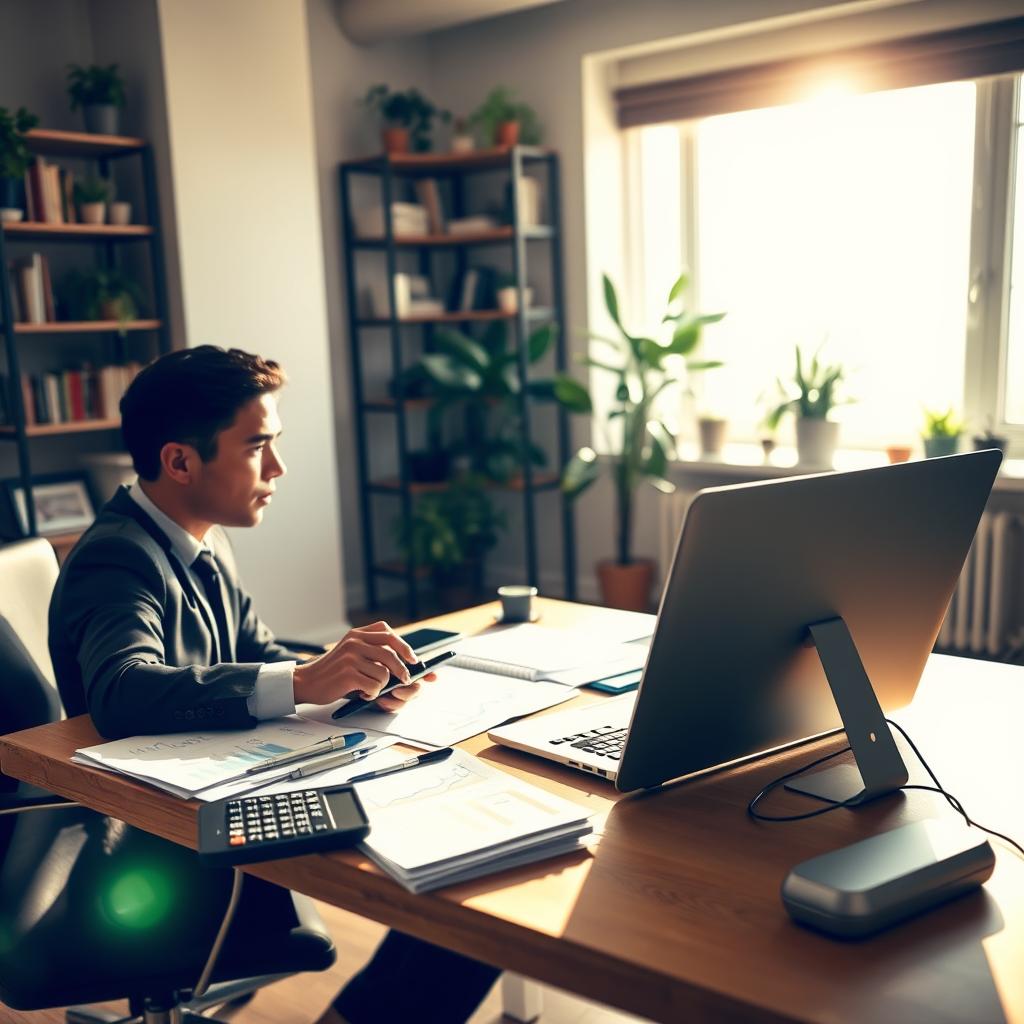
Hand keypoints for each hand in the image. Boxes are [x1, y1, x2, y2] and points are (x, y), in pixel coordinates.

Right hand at [293, 621, 423, 707]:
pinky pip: (374, 686)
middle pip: (391, 654)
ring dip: (381, 686)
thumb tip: (402, 661)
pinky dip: (372, 694)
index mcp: (357, 634)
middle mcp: (354, 642)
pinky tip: (362, 694)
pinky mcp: (348, 674)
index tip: (412, 658)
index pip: (387, 633)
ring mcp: (351, 657)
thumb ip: (371, 650)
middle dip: (402, 670)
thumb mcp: (350, 652)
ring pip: (384, 673)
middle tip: (405, 680)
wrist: (306, 682)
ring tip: (370, 688)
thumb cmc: (332, 671)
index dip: (403, 646)